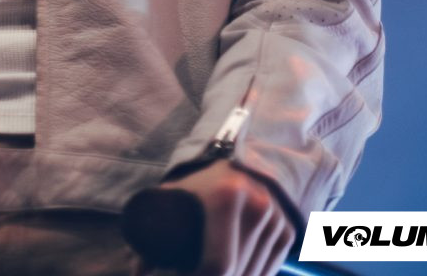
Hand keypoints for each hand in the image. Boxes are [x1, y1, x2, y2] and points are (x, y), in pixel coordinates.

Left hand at [137, 160, 296, 275]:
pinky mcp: (287, 230)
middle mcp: (257, 207)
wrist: (235, 163)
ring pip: (255, 275)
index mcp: (225, 198)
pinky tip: (237, 272)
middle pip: (238, 272)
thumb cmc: (196, 185)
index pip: (218, 263)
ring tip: (206, 270)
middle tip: (192, 272)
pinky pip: (270, 269)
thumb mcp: (174, 196)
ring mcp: (276, 219)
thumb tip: (138, 269)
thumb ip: (151, 225)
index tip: (184, 274)